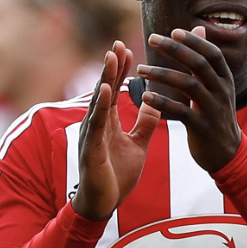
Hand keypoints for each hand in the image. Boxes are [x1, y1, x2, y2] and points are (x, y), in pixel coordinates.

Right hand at [72, 41, 160, 220]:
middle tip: (118, 43)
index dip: (120, 69)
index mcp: (109, 121)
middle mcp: (98, 123)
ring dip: (105, 78)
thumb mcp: (138, 144)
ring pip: (99, 101)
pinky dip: (101, 104)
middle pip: (104, 88)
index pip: (114, 89)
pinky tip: (104, 89)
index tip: (126, 48)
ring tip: (111, 57)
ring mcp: (92, 134)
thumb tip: (154, 103)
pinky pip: (97, 123)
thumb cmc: (116, 175)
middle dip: (111, 66)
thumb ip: (144, 124)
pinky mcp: (92, 147)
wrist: (104, 204)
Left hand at [137, 27, 240, 172]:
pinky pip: (181, 111)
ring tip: (140, 70)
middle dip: (175, 50)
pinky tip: (145, 96)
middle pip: (200, 64)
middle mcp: (222, 92)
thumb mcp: (215, 86)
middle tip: (152, 39)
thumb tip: (198, 27)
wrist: (228, 154)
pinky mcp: (202, 128)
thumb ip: (205, 60)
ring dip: (162, 74)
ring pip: (189, 85)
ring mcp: (213, 110)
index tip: (173, 31)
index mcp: (225, 80)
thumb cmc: (215, 115)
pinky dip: (163, 102)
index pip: (212, 53)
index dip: (194, 41)